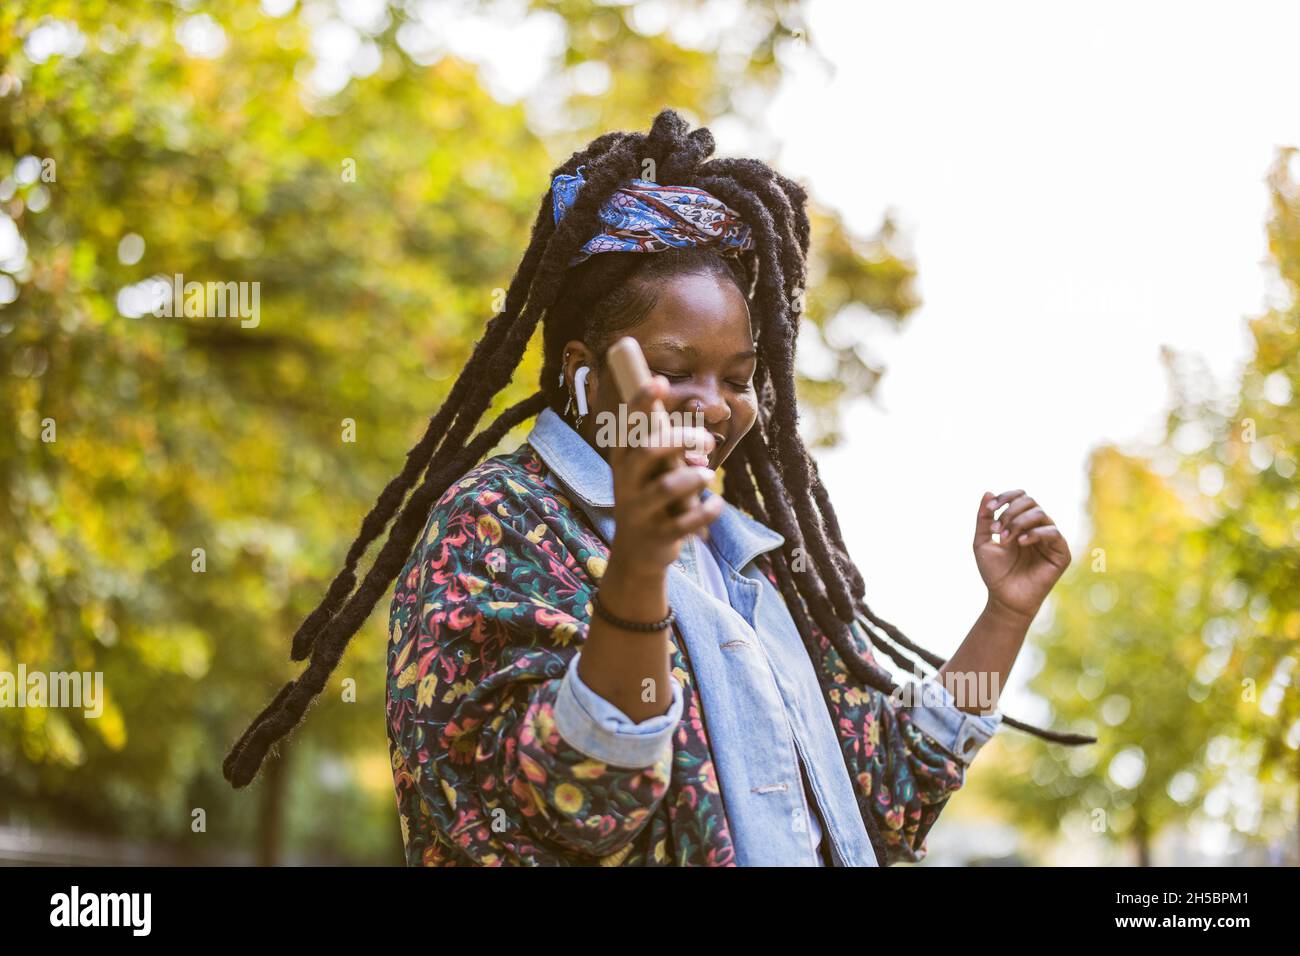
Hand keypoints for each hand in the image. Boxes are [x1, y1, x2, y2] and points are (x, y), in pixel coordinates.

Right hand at [607, 375, 722, 576]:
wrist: (636, 555)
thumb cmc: (649, 500)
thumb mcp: (648, 473)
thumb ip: (666, 447)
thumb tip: (697, 422)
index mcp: (623, 461)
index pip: (628, 426)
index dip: (642, 403)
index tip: (659, 380)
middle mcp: (626, 483)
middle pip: (649, 451)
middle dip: (682, 438)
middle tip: (708, 438)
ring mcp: (640, 511)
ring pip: (668, 486)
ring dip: (695, 476)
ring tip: (708, 474)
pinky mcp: (658, 536)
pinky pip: (688, 521)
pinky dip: (709, 510)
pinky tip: (715, 503)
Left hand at [973, 489, 1070, 621]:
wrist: (1005, 599)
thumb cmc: (994, 572)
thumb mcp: (982, 542)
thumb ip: (983, 518)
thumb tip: (988, 492)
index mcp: (1021, 523)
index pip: (1020, 497)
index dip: (1006, 497)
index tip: (991, 508)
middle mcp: (1038, 527)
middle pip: (1030, 502)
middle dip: (1010, 512)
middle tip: (997, 531)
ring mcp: (1050, 539)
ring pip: (1040, 514)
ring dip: (1018, 522)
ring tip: (1005, 539)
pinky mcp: (1061, 553)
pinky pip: (1052, 532)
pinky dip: (1035, 533)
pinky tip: (1020, 542)